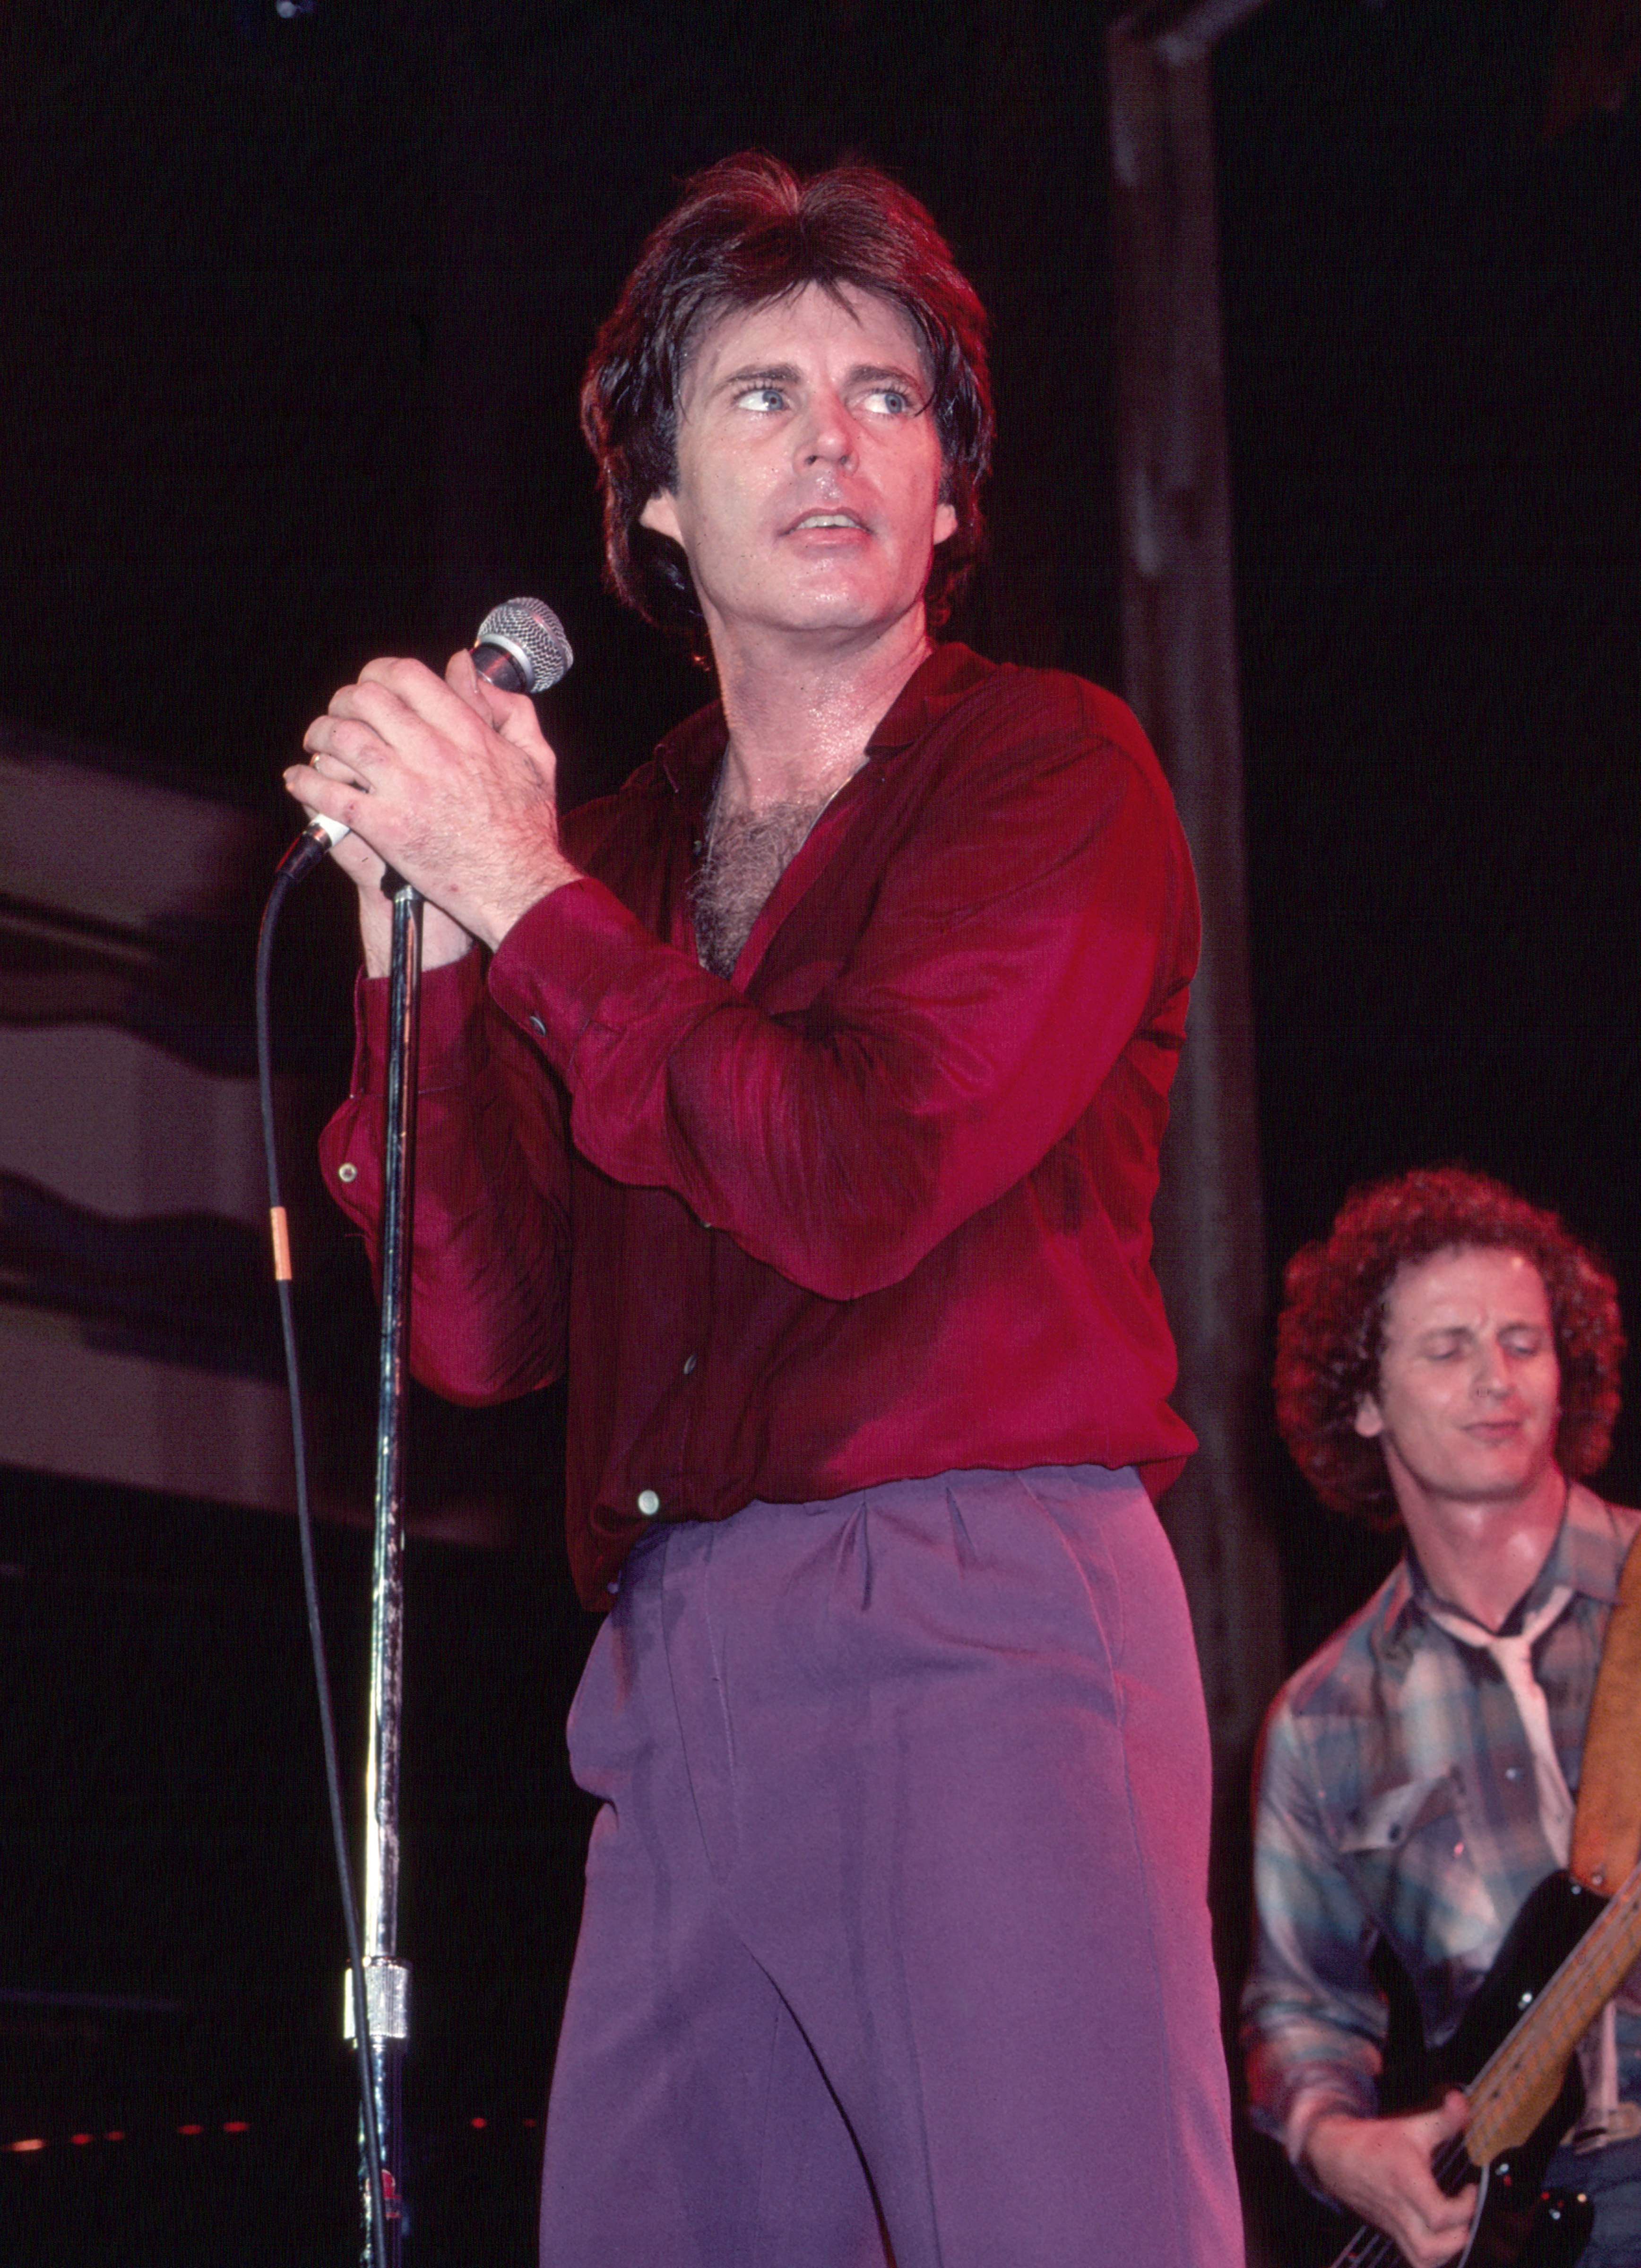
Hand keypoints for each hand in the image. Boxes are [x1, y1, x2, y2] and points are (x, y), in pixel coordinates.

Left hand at [284, 648, 579, 966]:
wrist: (518, 887)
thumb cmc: (527, 827)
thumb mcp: (534, 758)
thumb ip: (505, 708)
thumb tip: (466, 669)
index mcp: (467, 732)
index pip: (407, 677)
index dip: (379, 672)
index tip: (372, 684)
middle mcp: (432, 753)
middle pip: (366, 700)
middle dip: (343, 701)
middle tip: (339, 714)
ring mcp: (405, 790)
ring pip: (342, 739)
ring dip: (320, 736)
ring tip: (316, 744)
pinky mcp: (385, 829)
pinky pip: (330, 793)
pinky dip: (306, 783)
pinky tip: (298, 780)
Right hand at [1305, 2095, 1476, 2267]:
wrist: (1334, 2154)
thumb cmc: (1374, 2142)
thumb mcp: (1410, 2126)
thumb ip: (1441, 2119)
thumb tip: (1462, 2101)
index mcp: (1404, 2181)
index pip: (1439, 2214)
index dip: (1464, 2207)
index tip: (1468, 2188)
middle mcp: (1398, 2209)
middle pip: (1430, 2248)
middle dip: (1457, 2237)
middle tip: (1463, 2213)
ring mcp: (1392, 2225)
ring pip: (1421, 2259)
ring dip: (1446, 2251)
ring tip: (1455, 2229)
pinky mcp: (1389, 2232)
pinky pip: (1413, 2259)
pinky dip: (1432, 2257)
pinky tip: (1440, 2239)